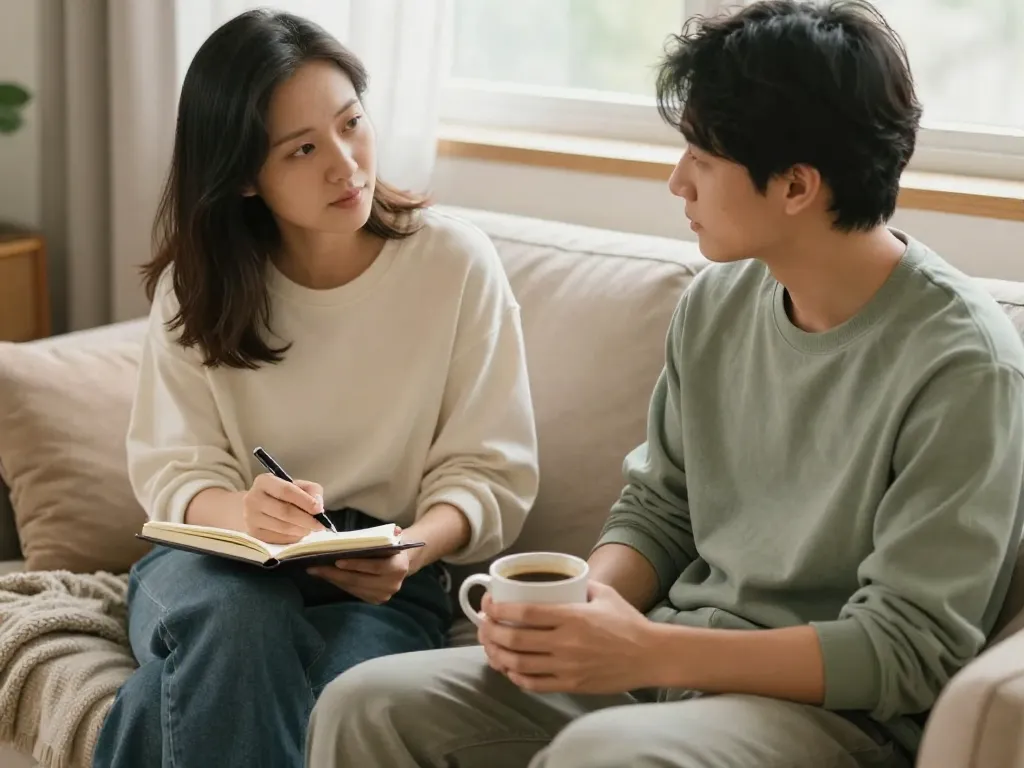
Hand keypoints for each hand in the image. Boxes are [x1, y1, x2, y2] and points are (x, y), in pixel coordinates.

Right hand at [243, 473, 325, 543]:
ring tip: (310, 528)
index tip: (319, 510)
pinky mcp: (254, 534)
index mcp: (264, 481)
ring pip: (282, 527)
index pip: (286, 491)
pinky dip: (293, 538)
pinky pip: (279, 538)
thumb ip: (312, 491)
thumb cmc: (281, 495)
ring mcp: (251, 518)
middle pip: (285, 512)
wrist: (257, 508)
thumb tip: (318, 505)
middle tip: (320, 524)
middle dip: (307, 519)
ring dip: (301, 530)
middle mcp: (253, 499)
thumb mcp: (297, 486)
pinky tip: (298, 533)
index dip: (305, 501)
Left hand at [307, 547, 411, 604]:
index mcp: (398, 567)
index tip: (336, 561)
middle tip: (315, 567)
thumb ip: (377, 538)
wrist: (403, 562)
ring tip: (317, 571)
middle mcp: (393, 585)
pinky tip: (328, 577)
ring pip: (353, 588)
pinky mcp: (376, 601)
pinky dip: (340, 584)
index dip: (355, 564)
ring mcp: (384, 595)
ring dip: (333, 579)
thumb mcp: (388, 539)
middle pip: (359, 580)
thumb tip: (352, 538)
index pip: (374, 566)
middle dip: (334, 574)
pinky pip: (354, 592)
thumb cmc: (391, 546)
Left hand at [480, 581, 657, 694]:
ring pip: (518, 664)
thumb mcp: (604, 593)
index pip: (525, 612)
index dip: (499, 608)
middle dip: (489, 631)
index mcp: (573, 616)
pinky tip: (509, 667)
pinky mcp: (571, 685)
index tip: (489, 603)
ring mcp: (567, 667)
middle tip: (483, 624)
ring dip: (497, 654)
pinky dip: (515, 676)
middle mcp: (566, 643)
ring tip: (490, 645)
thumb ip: (579, 584)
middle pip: (514, 638)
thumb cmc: (628, 623)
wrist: (650, 656)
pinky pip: (534, 684)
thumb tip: (558, 576)